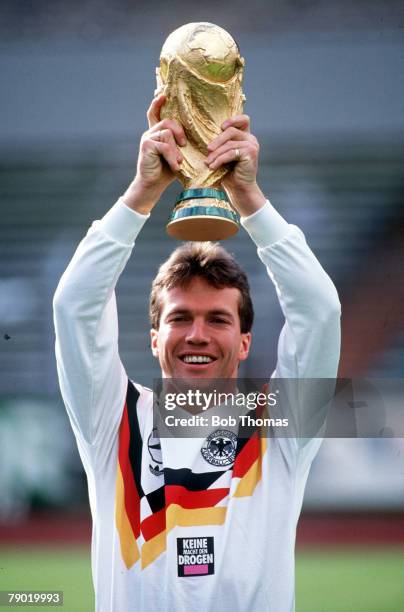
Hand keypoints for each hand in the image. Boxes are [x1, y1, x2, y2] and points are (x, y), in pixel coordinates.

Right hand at [123, 95, 185, 213]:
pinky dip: (172, 156)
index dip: (158, 102)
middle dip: (180, 132)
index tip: (163, 93)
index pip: (155, 113)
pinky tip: (175, 165)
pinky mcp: (146, 145)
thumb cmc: (166, 172)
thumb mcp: (177, 155)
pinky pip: (164, 144)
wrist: (152, 186)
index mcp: (157, 133)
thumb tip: (198, 137)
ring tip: (179, 162)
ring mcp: (147, 137)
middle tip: (185, 146)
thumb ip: (181, 144)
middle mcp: (151, 132)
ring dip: (176, 149)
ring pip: (167, 133)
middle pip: (168, 121)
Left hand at [205, 115, 265, 216]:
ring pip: (229, 144)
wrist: (240, 190)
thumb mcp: (224, 156)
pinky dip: (219, 160)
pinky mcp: (250, 154)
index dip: (233, 119)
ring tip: (207, 162)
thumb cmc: (230, 174)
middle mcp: (251, 139)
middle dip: (217, 140)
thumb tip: (203, 138)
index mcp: (245, 137)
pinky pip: (231, 153)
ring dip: (216, 154)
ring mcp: (252, 146)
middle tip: (207, 150)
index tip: (221, 127)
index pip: (243, 120)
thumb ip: (221, 145)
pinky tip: (212, 166)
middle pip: (231, 131)